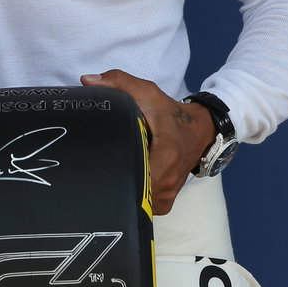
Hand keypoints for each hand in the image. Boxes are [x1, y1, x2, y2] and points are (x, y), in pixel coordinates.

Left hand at [81, 70, 214, 214]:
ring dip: (124, 187)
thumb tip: (87, 81)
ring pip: (137, 201)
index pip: (134, 175)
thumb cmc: (171, 114)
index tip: (99, 160)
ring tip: (112, 170)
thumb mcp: (148, 93)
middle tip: (99, 165)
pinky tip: (125, 178)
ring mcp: (166, 196)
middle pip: (131, 190)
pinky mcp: (165, 203)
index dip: (114, 169)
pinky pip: (143, 205)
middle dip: (113, 178)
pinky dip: (134, 194)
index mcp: (165, 157)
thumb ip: (119, 83)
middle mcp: (167, 182)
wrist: (200, 131)